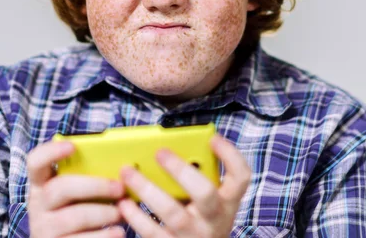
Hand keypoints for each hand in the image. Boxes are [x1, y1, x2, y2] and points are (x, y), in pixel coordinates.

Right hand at [27, 140, 125, 237]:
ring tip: (121, 212)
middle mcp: (38, 205)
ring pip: (71, 217)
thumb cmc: (78, 209)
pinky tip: (118, 232)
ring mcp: (44, 228)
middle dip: (94, 186)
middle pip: (59, 188)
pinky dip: (102, 236)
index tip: (73, 146)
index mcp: (42, 183)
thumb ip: (88, 176)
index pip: (35, 162)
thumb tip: (122, 166)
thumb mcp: (76, 192)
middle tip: (120, 188)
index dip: (51, 152)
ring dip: (102, 213)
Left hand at [116, 134, 250, 237]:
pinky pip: (153, 233)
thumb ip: (197, 175)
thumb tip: (170, 145)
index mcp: (227, 201)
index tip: (212, 138)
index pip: (241, 177)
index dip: (230, 155)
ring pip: (174, 214)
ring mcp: (194, 235)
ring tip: (128, 172)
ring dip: (149, 190)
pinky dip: (136, 216)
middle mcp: (215, 219)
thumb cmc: (200, 218)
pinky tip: (124, 202)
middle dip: (181, 170)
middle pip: (205, 194)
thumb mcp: (209, 199)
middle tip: (159, 152)